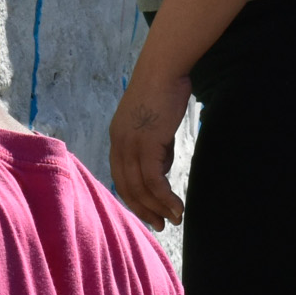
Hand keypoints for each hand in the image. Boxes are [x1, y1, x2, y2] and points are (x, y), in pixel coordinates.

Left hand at [107, 66, 191, 228]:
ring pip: (141, 188)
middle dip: (144, 209)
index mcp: (117, 138)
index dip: (134, 197)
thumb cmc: (164, 91)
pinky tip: (178, 207)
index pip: (121, 177)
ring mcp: (130, 144)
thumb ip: (155, 146)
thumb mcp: (155, 124)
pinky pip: (154, 180)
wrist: (164, 69)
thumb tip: (162, 169)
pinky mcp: (147, 144)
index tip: (148, 211)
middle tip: (160, 225)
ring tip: (174, 220)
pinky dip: (165, 197)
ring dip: (158, 208)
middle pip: (128, 187)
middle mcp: (118, 144)